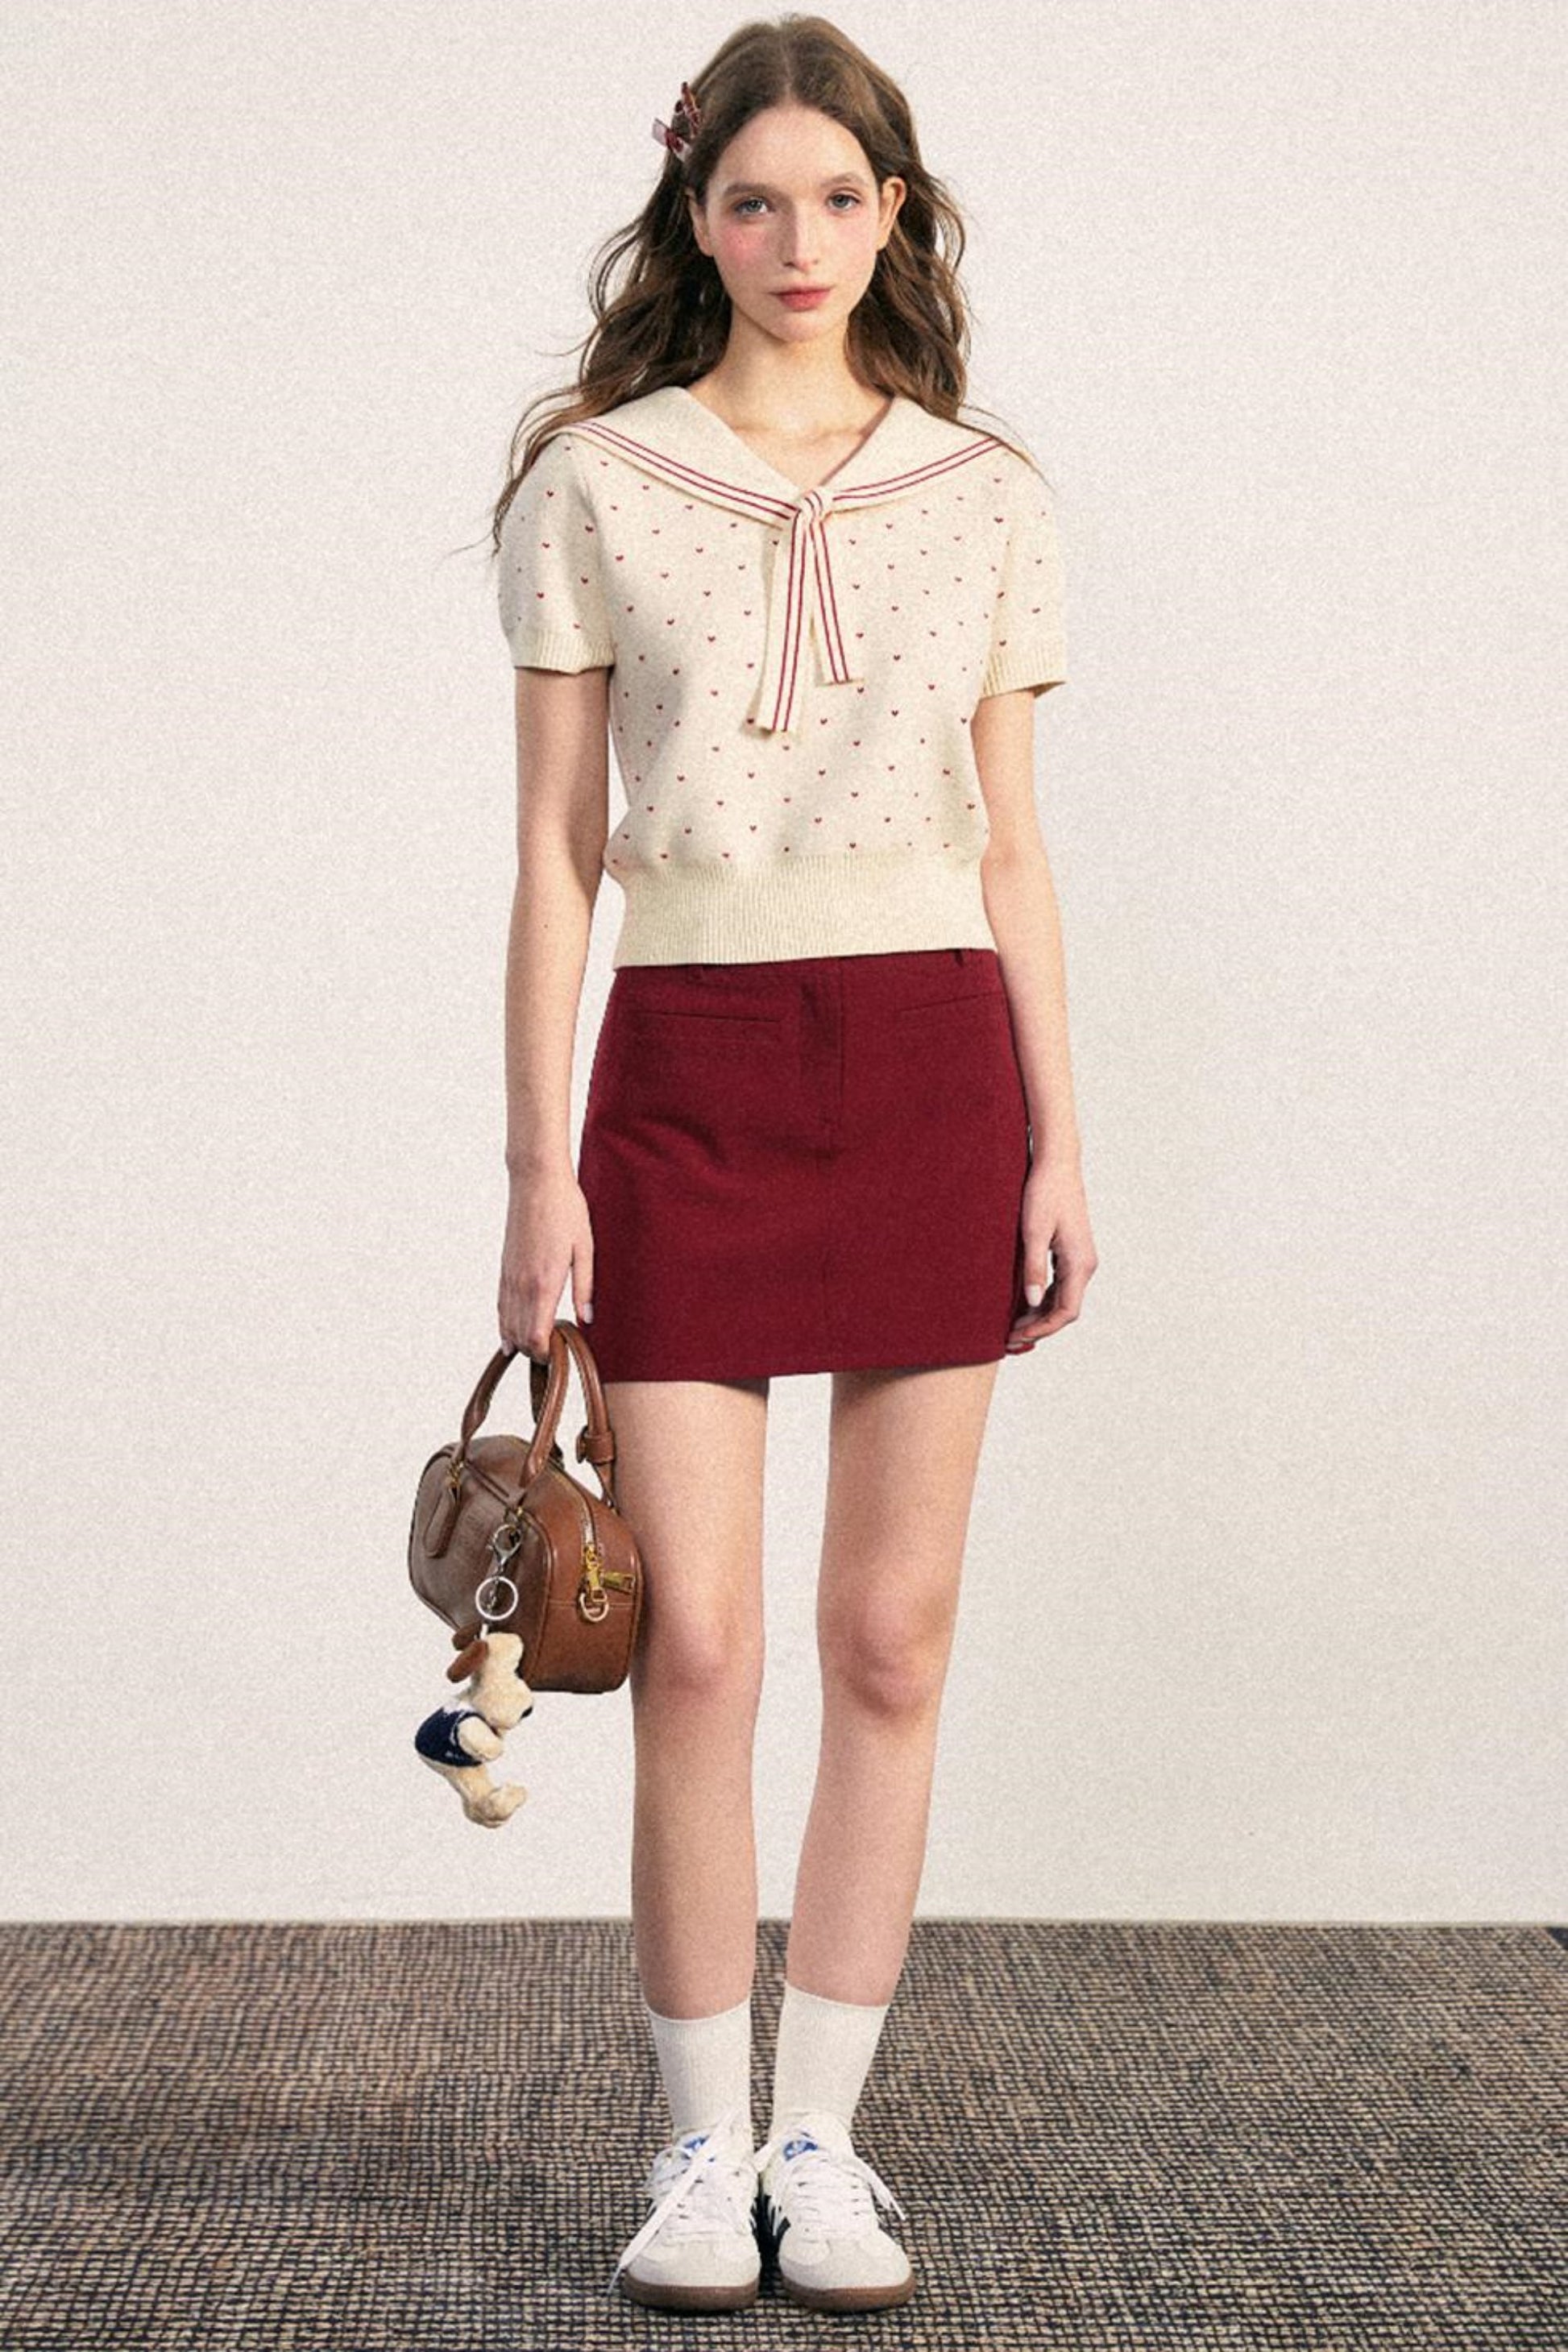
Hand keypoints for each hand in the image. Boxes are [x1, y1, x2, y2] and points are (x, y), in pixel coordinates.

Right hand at [498, 1163, 594, 1361]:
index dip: (546, 1354)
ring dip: (519, 1341)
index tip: (560, 1357)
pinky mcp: (504, 1267)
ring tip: (536, 1351)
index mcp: (544, 1282)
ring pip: (507, 1323)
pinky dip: (506, 1324)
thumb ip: (585, 1287)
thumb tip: (587, 1320)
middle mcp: (522, 1284)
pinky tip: (510, 1337)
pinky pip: (501, 1305)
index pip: (536, 1335)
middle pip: (520, 1335)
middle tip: (553, 1357)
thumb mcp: (585, 1248)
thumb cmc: (565, 1209)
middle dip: (534, 1352)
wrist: (536, 1181)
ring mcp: (509, 1276)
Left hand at [1005, 1157, 1096, 1351]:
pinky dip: (1043, 1298)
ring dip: (1040, 1314)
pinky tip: (1022, 1303)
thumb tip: (1033, 1302)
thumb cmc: (1044, 1193)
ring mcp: (1080, 1258)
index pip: (1066, 1312)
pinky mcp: (1071, 1251)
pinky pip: (1060, 1284)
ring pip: (1063, 1298)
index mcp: (1080, 1263)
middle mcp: (1085, 1264)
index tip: (1017, 1335)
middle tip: (1008, 1337)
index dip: (1042, 1329)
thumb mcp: (1033, 1232)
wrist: (1057, 1164)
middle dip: (1038, 1326)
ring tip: (1012, 1324)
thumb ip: (1034, 1268)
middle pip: (1065, 1309)